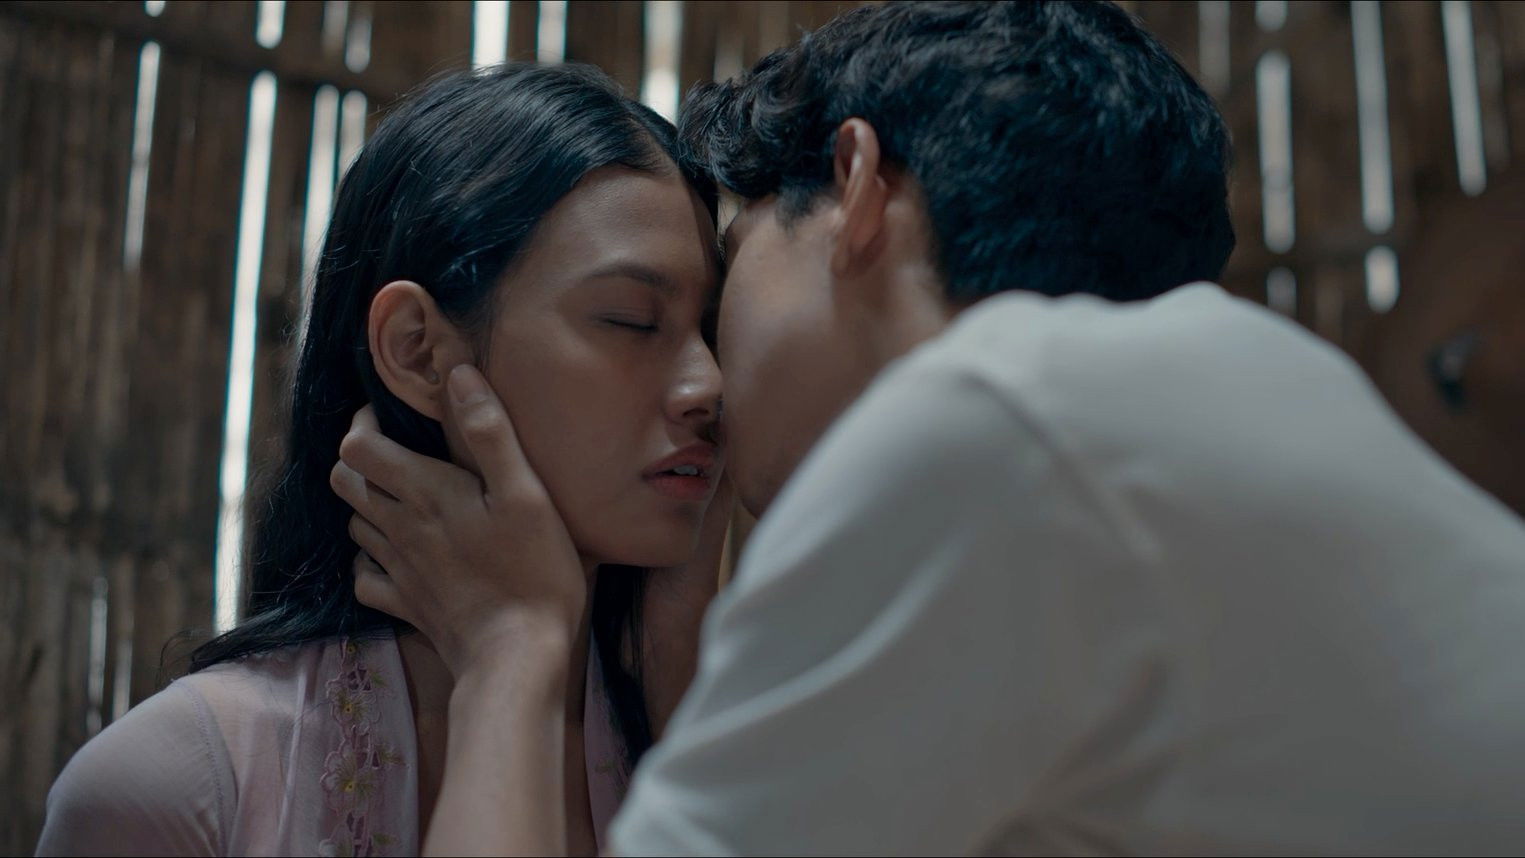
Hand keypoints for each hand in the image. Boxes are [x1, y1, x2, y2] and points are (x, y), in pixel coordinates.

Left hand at [329, 365, 584, 676]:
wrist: (516, 656)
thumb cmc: (532, 571)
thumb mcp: (525, 494)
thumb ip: (490, 433)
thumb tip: (458, 375)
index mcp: (423, 493)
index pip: (357, 446)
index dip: (364, 423)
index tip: (392, 415)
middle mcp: (398, 528)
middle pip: (346, 481)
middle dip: (362, 458)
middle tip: (399, 451)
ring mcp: (397, 570)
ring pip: (355, 524)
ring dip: (369, 503)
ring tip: (404, 496)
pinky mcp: (404, 605)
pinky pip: (365, 575)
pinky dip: (372, 558)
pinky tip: (398, 555)